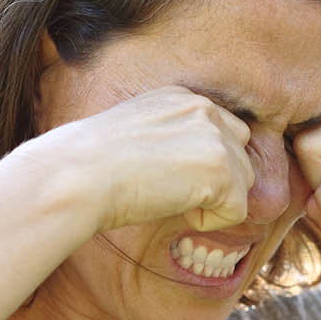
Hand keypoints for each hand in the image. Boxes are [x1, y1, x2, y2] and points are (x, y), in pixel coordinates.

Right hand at [25, 86, 255, 232]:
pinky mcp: (221, 170)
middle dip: (217, 183)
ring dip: (212, 202)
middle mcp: (204, 110)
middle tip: (170, 191)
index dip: (203, 165)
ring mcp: (216, 138)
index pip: (224, 132)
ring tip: (169, 198)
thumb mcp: (137, 134)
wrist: (77, 176)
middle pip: (241, 158)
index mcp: (182, 97)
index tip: (166, 175)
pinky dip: (210, 221)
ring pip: (243, 185)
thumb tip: (198, 171)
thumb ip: (175, 139)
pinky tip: (176, 209)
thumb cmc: (91, 166)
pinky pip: (238, 211)